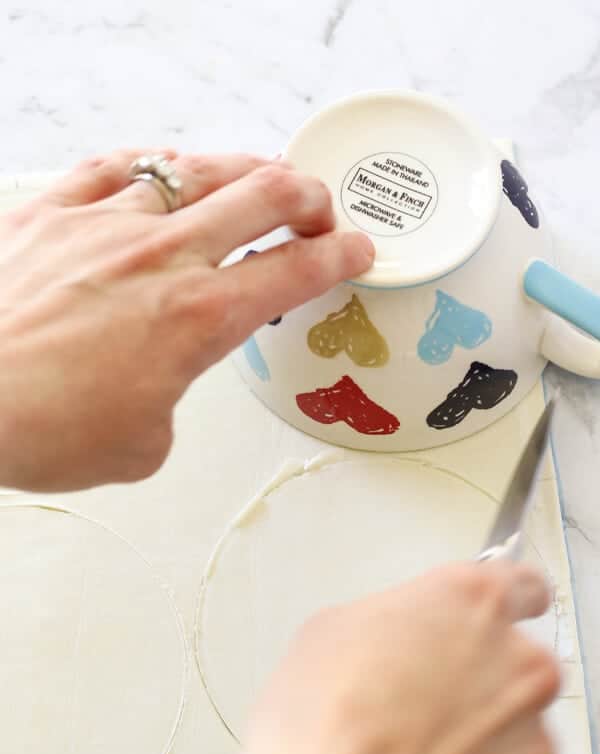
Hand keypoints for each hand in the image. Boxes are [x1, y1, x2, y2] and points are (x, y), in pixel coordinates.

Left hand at [0, 149, 373, 489]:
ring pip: (197, 168)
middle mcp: (162, 258)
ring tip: (254, 178)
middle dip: (309, 196)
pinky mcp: (50, 210)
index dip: (341, 255)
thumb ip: (169, 402)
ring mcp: (105, 224)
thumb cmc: (39, 430)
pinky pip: (114, 167)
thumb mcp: (140, 446)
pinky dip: (151, 167)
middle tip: (318, 209)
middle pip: (266, 195)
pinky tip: (159, 173)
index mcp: (199, 319)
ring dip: (242, 170)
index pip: (296, 271)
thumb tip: (156, 386)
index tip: (356, 249)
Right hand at [208, 563, 558, 753]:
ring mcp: (530, 738)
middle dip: (479, 678)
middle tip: (421, 700)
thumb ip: (390, 620)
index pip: (523, 584)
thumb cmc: (325, 723)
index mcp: (473, 603)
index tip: (483, 622)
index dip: (500, 605)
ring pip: (512, 729)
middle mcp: (518, 663)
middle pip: (517, 662)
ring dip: (477, 737)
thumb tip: (394, 637)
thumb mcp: (330, 632)